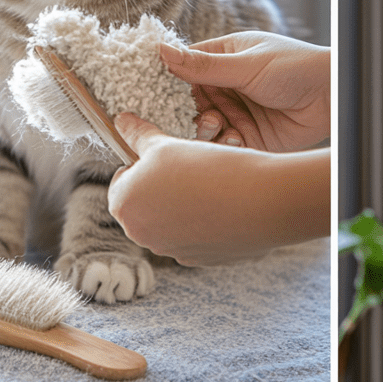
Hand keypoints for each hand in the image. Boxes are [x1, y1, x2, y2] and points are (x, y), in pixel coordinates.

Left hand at [108, 113, 329, 266]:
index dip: (144, 164)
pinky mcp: (197, 260)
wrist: (261, 202)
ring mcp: (169, 251)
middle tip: (190, 168)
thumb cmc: (210, 168)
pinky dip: (202, 222)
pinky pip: (191, 236)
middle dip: (160, 187)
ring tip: (210, 185)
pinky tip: (222, 206)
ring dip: (181, 205)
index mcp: (124, 204)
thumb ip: (138, 136)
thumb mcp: (168, 144)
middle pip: (143, 203)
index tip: (169, 157)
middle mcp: (140, 234)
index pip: (121, 180)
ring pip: (168, 221)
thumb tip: (121, 121)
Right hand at [160, 31, 329, 152]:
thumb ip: (203, 65)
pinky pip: (224, 145)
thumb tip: (160, 50)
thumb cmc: (294, 67)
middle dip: (187, 112)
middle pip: (189, 102)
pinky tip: (235, 139)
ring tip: (217, 126)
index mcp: (224, 58)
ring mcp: (236, 112)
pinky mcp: (248, 137)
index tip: (150, 92)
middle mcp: (226, 86)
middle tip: (197, 113)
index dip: (168, 79)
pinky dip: (224, 145)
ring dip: (206, 130)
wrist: (332, 96)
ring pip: (203, 127)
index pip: (184, 67)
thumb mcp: (246, 64)